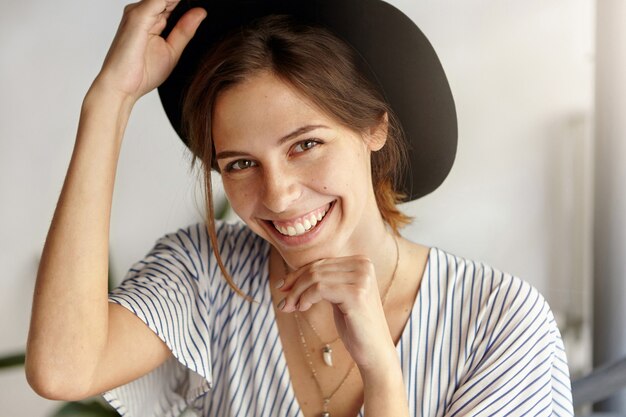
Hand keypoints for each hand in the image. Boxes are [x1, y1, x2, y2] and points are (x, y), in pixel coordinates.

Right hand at [92, 0, 205, 101]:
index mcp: (151, 18)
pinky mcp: (138, 16)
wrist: (121, 88)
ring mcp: (139, 11)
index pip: (172, 1)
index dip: (187, 3)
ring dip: (179, 1)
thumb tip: (201, 12)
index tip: (207, 6)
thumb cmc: (141, 74)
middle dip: (185, 2)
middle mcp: (143, 11)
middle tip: (206, 5)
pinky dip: (174, 1)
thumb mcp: (172, 51)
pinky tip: (190, 5)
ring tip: (200, 4)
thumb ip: (185, 30)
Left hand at [278, 256, 396, 372]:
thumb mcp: (338, 296)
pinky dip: (306, 297)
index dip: (297, 274)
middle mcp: (364, 265)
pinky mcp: (356, 294)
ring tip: (290, 308)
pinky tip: (302, 308)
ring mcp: (362, 279)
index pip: (321, 262)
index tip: (282, 288)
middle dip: (294, 285)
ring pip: (315, 277)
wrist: (375, 351)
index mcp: (361, 262)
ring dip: (297, 293)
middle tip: (283, 303)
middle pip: (316, 268)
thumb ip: (324, 281)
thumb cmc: (354, 325)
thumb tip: (289, 277)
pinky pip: (319, 288)